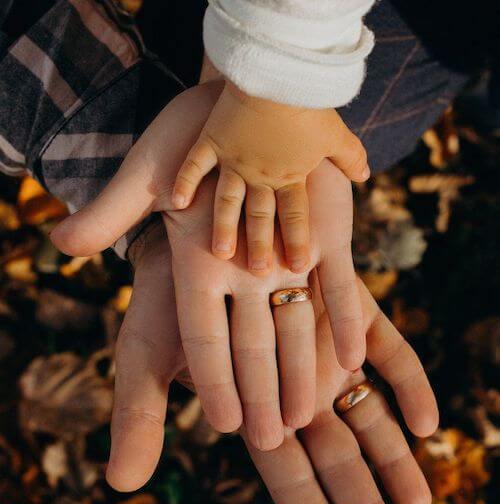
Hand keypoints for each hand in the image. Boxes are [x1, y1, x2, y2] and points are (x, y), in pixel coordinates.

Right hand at [52, 82, 365, 398]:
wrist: (249, 108)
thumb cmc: (188, 135)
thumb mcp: (147, 173)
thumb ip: (111, 210)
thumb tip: (60, 244)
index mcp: (199, 266)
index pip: (203, 334)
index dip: (212, 376)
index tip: (222, 421)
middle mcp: (243, 274)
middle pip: (251, 343)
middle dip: (260, 392)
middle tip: (269, 441)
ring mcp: (286, 259)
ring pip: (295, 324)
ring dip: (302, 369)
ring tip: (308, 417)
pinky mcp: (325, 239)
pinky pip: (338, 286)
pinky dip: (344, 319)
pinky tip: (352, 359)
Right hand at [107, 222, 436, 503]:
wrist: (195, 230)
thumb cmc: (163, 298)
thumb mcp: (145, 356)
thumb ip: (138, 416)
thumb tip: (121, 486)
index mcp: (252, 408)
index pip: (289, 475)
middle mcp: (295, 388)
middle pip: (336, 455)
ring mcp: (326, 351)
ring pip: (367, 413)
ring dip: (394, 458)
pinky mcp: (349, 309)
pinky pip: (387, 350)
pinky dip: (406, 382)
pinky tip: (426, 423)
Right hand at [172, 82, 369, 275]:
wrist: (281, 69)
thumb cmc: (310, 102)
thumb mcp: (337, 133)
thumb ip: (350, 157)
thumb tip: (365, 176)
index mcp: (291, 174)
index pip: (296, 216)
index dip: (298, 241)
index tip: (299, 267)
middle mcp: (262, 173)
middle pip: (261, 216)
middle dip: (261, 246)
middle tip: (259, 273)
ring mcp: (236, 159)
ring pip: (229, 201)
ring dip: (225, 228)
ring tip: (220, 253)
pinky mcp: (215, 139)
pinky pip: (196, 165)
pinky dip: (186, 182)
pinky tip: (178, 203)